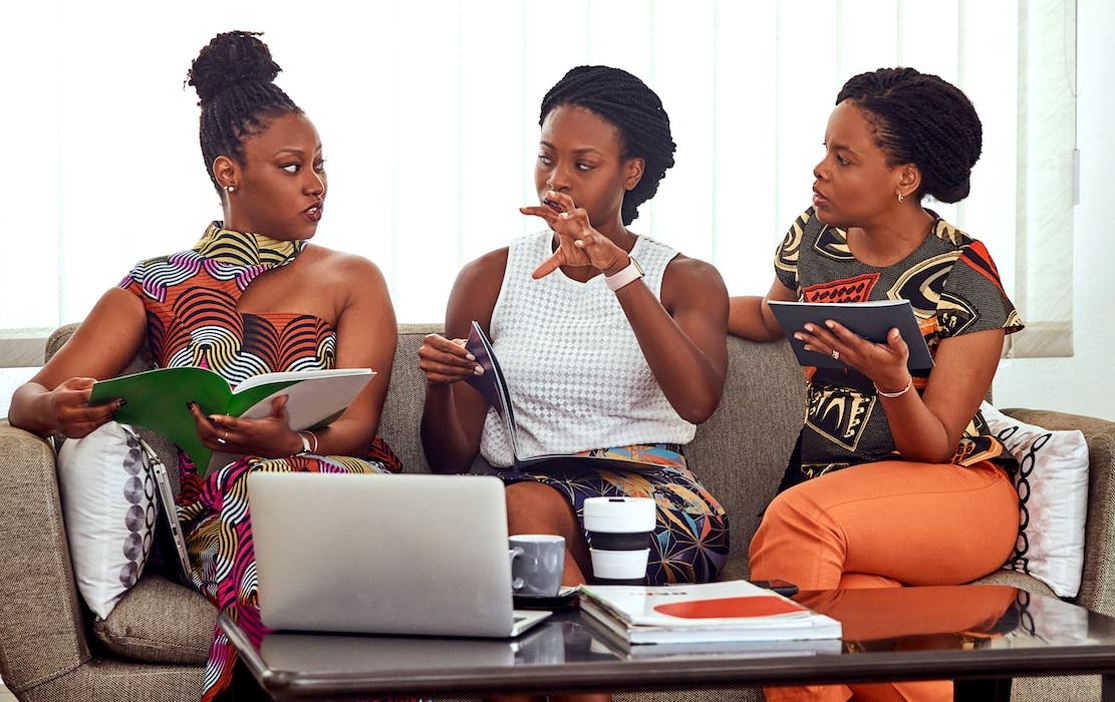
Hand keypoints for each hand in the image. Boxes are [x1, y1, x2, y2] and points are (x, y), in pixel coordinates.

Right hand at [48, 377, 123, 437]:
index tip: (110, 392)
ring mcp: (66, 427)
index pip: (80, 397)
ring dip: (106, 417)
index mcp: (60, 399)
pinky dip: (100, 424)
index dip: (96, 395)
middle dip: (107, 408)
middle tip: (120, 403)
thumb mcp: (69, 384)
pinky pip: (89, 431)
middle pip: (89, 413)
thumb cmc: (61, 395)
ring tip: (116, 410)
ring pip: (91, 424)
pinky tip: (108, 417)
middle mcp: (63, 415)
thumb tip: (99, 386)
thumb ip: (85, 382)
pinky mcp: (71, 434)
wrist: (44, 412)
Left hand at [188, 395, 302, 457]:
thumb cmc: (279, 432)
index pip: (234, 425)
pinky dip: (203, 437)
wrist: (282, 449)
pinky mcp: (231, 450)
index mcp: (251, 430)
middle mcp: (240, 439)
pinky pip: (211, 446)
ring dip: (199, 429)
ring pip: (210, 440)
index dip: (221, 421)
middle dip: (201, 421)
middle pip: (215, 433)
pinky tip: (200, 429)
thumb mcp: (280, 418)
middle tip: (194, 409)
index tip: (211, 415)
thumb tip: (282, 397)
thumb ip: (278, 406)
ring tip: (195, 416)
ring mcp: (234, 445)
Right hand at [418, 333, 483, 383]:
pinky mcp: (428, 376)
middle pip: (447, 358)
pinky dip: (458, 377)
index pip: (446, 345)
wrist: (440, 363)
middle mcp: (424, 351)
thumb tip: (472, 348)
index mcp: (430, 339)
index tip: (473, 357)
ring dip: (464, 372)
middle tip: (478, 367)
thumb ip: (462, 344)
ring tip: (475, 372)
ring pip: (447, 370)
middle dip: (465, 363)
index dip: (460, 352)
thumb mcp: (456, 344)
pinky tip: (466, 376)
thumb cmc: (450, 351)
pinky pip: (445, 378)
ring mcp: (424, 365)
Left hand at [520, 191, 627, 278]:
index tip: (521, 209)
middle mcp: (574, 223)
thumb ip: (548, 265)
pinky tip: (578, 244)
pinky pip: (590, 238)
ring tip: (561, 217)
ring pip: (581, 214)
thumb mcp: (562, 258)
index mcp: (564, 225)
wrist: (602, 257)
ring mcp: (585, 230)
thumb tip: (533, 276)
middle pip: (567, 204)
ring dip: (571, 214)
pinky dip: (584, 241)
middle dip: (558, 198)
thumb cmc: (582, 253)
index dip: (535, 210)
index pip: (549, 213)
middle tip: (547, 194)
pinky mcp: (594, 241)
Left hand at [795, 320, 911, 391]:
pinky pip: (828, 354)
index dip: (839, 330)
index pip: (850, 339)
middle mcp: (853, 355)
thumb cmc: (895, 363)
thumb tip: (894, 330)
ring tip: (798, 334)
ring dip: (812, 341)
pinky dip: (816, 349)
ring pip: (827, 349)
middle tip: (806, 325)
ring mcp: (848, 359)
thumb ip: (897, 341)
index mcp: (866, 350)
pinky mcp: (845, 360)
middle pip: (833, 343)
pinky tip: (805, 344)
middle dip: (819, 334)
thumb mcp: (901, 352)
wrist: (890, 381)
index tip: (829, 322)